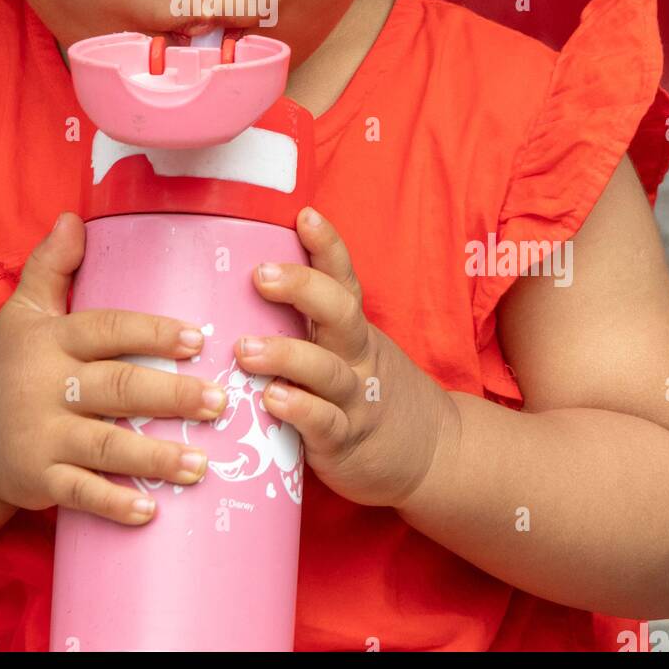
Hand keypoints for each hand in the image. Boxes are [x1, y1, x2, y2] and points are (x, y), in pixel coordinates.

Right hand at [0, 212, 230, 524]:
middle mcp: (45, 386)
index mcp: (50, 340)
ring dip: (156, 456)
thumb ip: (51, 266)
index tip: (198, 339)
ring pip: (105, 445)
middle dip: (172, 395)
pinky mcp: (35, 479)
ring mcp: (40, 436)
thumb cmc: (10, 365)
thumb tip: (73, 217)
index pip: (108, 330)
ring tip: (202, 463)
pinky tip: (152, 510)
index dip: (153, 332)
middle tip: (221, 401)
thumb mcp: (24, 311)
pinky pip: (79, 493)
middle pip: (117, 387)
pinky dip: (114, 503)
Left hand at [236, 207, 453, 510]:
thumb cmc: (364, 389)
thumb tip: (240, 282)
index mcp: (352, 328)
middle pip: (339, 312)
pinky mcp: (345, 441)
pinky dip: (300, 409)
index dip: (327, 245)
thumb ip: (307, 321)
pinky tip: (271, 399)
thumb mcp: (347, 348)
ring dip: (285, 355)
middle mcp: (357, 354)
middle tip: (260, 274)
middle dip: (301, 287)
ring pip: (326, 369)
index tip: (305, 215)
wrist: (429, 453)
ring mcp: (354, 398)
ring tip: (245, 349)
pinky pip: (324, 423)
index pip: (343, 278)